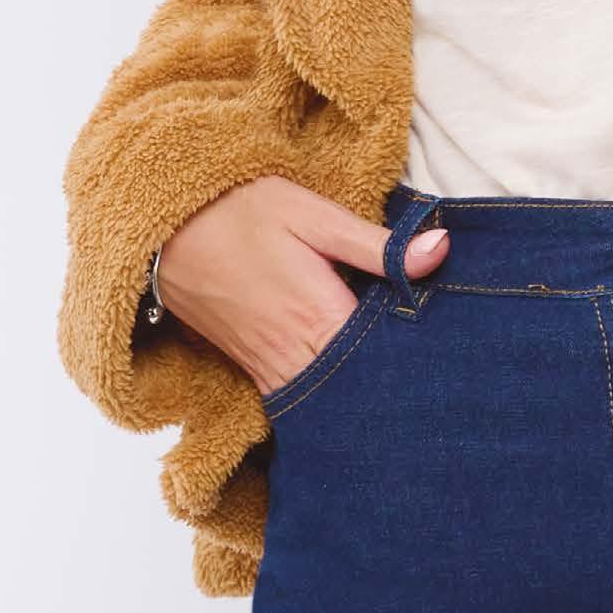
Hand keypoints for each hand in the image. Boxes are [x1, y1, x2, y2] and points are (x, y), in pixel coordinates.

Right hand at [153, 177, 448, 397]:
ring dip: (363, 388)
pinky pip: (301, 395)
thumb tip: (441, 250)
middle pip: (363, 389)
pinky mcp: (253, 370)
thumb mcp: (312, 214)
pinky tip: (353, 375)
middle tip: (434, 371)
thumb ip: (377, 244)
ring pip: (332, 400)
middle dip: (397, 381)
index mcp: (320, 318)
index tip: (448, 346)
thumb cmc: (241, 212)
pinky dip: (330, 390)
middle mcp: (297, 356)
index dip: (421, 355)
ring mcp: (271, 369)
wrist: (164, 229)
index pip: (388, 358)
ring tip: (400, 376)